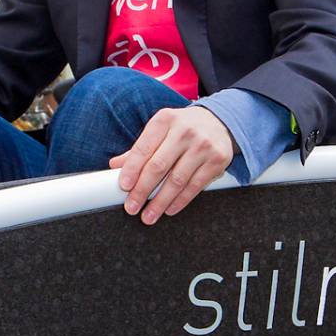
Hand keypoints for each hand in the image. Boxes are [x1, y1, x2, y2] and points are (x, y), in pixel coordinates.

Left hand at [108, 106, 235, 224]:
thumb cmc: (183, 128)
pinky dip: (180, 201)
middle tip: (132, 207)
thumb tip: (116, 166)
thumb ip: (140, 148)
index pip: (143, 148)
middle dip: (142, 190)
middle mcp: (184, 131)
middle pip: (158, 166)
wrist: (220, 121)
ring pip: (177, 180)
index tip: (124, 187)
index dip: (132, 170)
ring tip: (148, 215)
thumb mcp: (161, 129)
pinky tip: (169, 209)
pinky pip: (195, 186)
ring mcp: (203, 146)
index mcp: (165, 120)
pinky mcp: (217, 160)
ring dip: (160, 202)